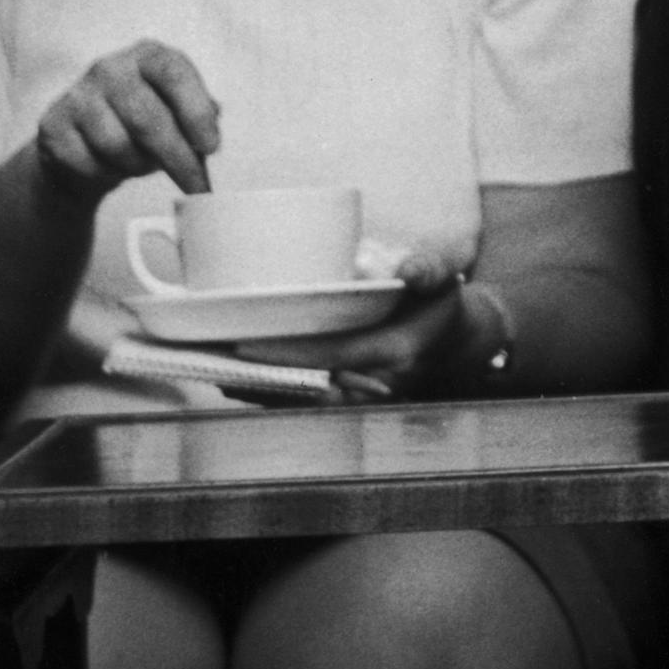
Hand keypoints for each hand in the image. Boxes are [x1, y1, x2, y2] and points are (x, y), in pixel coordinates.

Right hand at [33, 41, 220, 202]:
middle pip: (148, 118)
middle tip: (196, 188)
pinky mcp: (53, 125)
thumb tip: (212, 128)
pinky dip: (107, 173)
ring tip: (140, 162)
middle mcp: (110, 68)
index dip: (195, 111)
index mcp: (148, 56)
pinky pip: (89, 163)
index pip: (175, 74)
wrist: (84, 147)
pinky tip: (109, 165)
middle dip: (178, 159)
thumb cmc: (143, 127)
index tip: (211, 147)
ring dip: (137, 165)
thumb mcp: (177, 113)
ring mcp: (77, 94)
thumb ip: (200, 116)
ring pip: (117, 145)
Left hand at [236, 257, 479, 398]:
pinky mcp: (351, 398)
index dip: (286, 353)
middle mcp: (376, 383)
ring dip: (262, 389)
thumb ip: (433, 266)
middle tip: (214, 359)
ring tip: (216, 371)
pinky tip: (240, 381)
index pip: (331, 355)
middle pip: (308, 388)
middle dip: (261, 377)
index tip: (244, 343)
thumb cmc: (442, 302)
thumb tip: (413, 270)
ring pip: (304, 401)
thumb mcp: (445, 276)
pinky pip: (309, 401)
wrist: (455, 341)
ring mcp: (362, 396)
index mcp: (395, 351)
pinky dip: (275, 393)